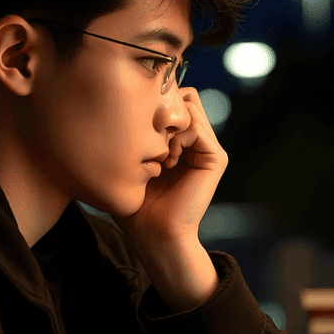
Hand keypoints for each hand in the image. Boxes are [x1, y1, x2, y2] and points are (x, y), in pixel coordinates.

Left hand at [113, 88, 226, 311]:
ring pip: (190, 107)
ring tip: (160, 155)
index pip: (171, 102)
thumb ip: (131, 135)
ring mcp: (208, 149)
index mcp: (179, 143)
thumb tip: (117, 104)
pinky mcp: (216, 158)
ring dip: (168, 126)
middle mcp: (197, 143)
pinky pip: (197, 125)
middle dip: (161, 111)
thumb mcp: (129, 164)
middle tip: (150, 140)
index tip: (136, 132)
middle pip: (183, 98)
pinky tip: (170, 160)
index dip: (152, 106)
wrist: (155, 235)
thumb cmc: (136, 207)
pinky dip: (178, 137)